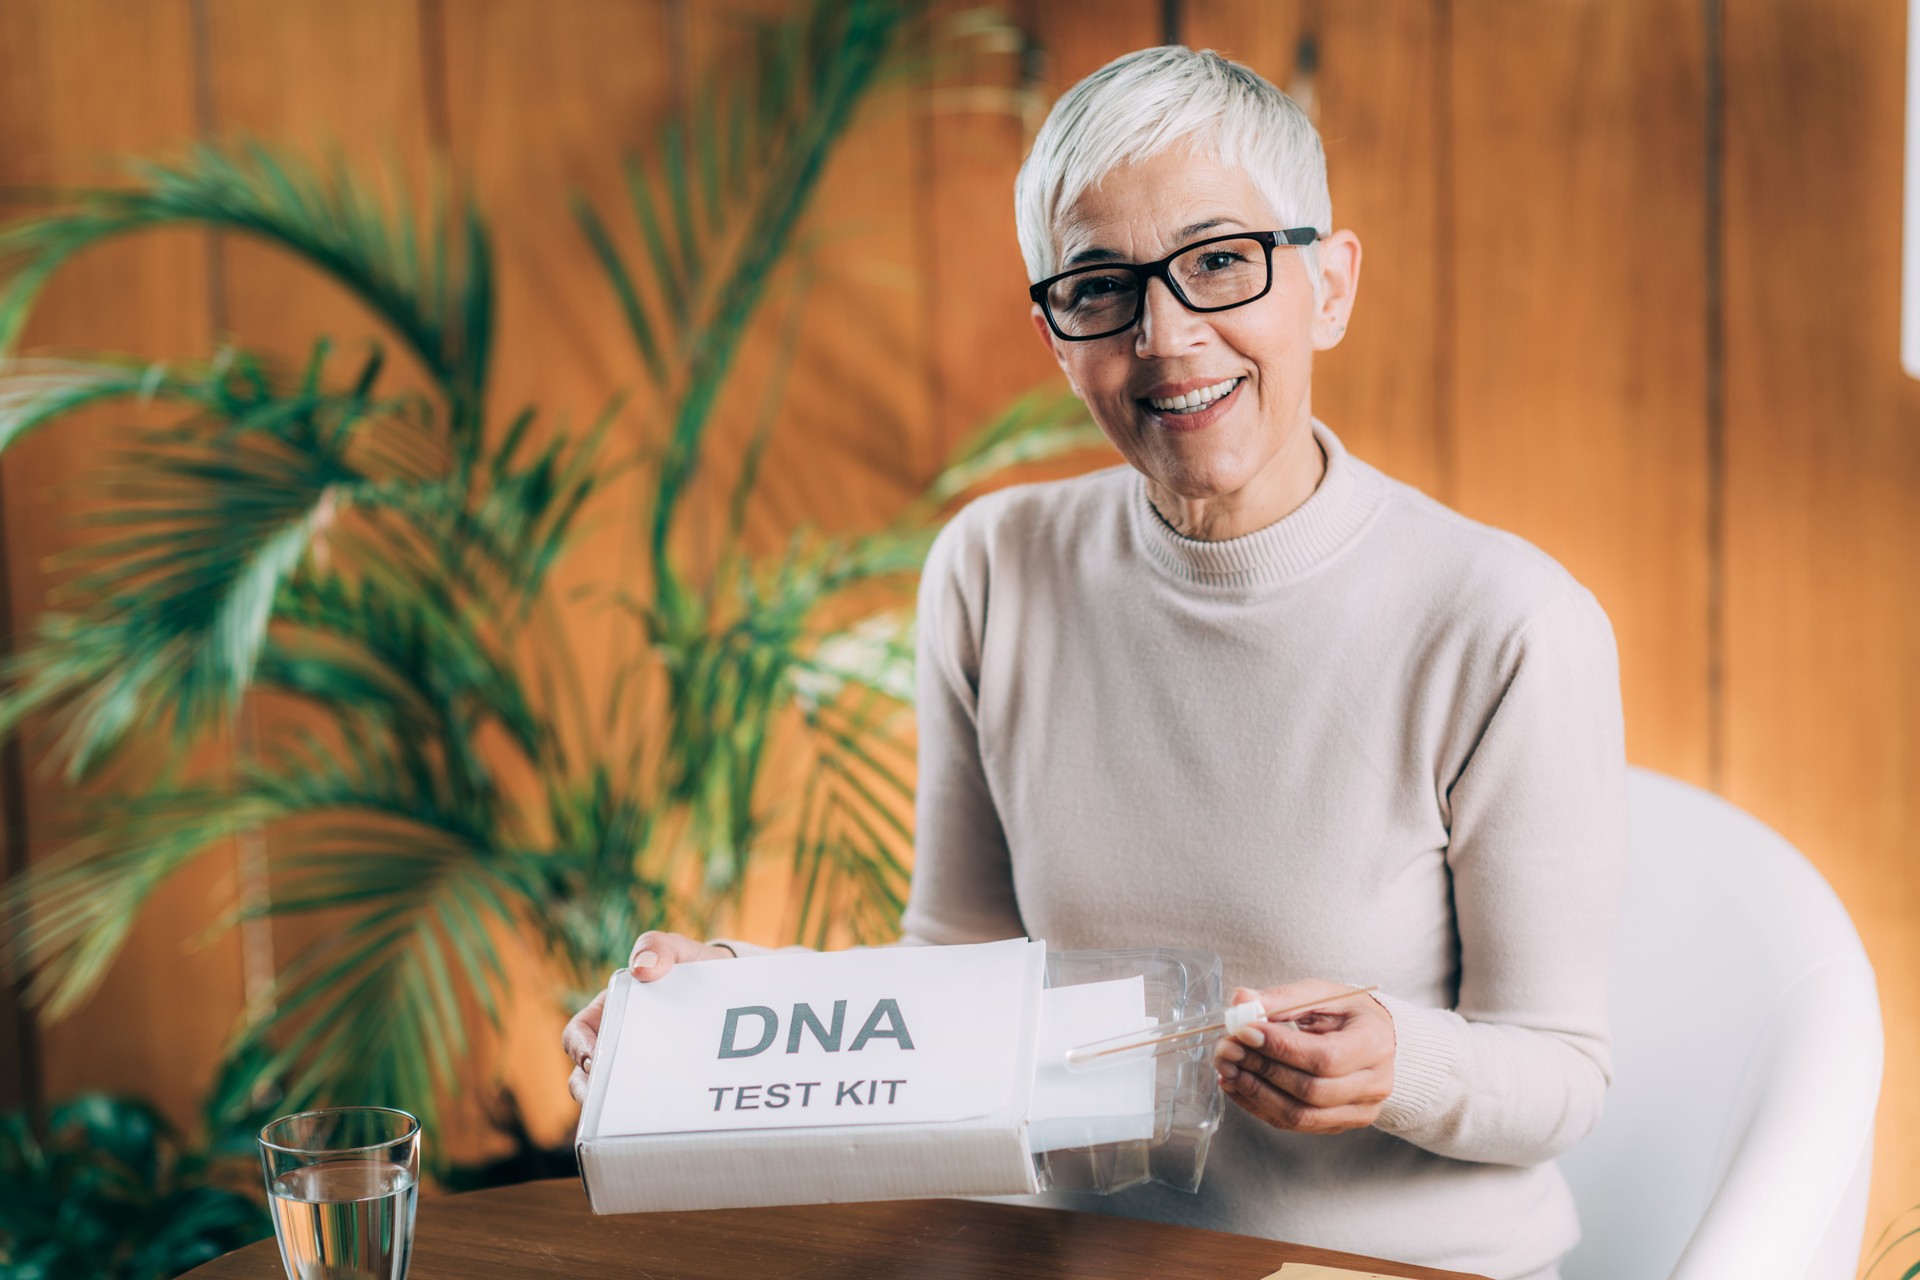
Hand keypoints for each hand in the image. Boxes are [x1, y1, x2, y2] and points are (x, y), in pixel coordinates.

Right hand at [562, 930, 737, 1104]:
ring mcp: (639, 1064)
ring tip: (623, 1119)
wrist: (731, 989)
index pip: (578, 1033)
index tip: (594, 1059)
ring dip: (609, 1109)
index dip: (578, 1047)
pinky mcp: (662, 1083)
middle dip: (586, 1090)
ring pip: (611, 1095)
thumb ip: (658, 947)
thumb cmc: (694, 967)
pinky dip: (643, 1114)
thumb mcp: (678, 950)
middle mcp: (617, 1041)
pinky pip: (646, 1103)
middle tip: (600, 1101)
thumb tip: (641, 968)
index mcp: (610, 1009)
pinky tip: (657, 1122)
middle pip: (586, 1073)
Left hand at [1212, 979, 1395, 1134]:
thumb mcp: (1322, 994)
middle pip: (1311, 1090)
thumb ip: (1283, 998)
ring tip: (1226, 1068)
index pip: (1325, 1057)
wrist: (1374, 1039)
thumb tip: (1242, 1001)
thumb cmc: (1348, 1013)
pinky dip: (1258, 1106)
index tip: (1244, 1030)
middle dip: (1262, 1069)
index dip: (1280, 1048)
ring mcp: (1359, 1111)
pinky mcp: (1338, 1125)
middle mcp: (1374, 1084)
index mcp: (1375, 1044)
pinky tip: (1236, 1084)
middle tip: (1227, 1048)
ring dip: (1255, 1092)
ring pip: (1300, 1115)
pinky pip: (1293, 1124)